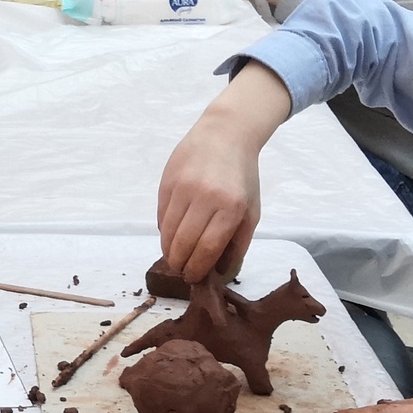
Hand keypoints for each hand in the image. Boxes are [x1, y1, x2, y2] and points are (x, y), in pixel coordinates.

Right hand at [156, 63, 293, 282]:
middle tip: (181, 271)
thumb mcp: (251, 210)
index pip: (208, 247)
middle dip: (180, 263)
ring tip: (174, 257)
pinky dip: (163, 231)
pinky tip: (170, 236)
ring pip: (167, 231)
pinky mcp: (167, 181)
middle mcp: (205, 197)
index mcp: (231, 206)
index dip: (198, 268)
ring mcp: (183, 187)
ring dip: (168, 250)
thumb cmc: (242, 176)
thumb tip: (219, 272)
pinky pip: (160, 216)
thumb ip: (238, 242)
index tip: (193, 278)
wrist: (224, 134)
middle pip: (184, 243)